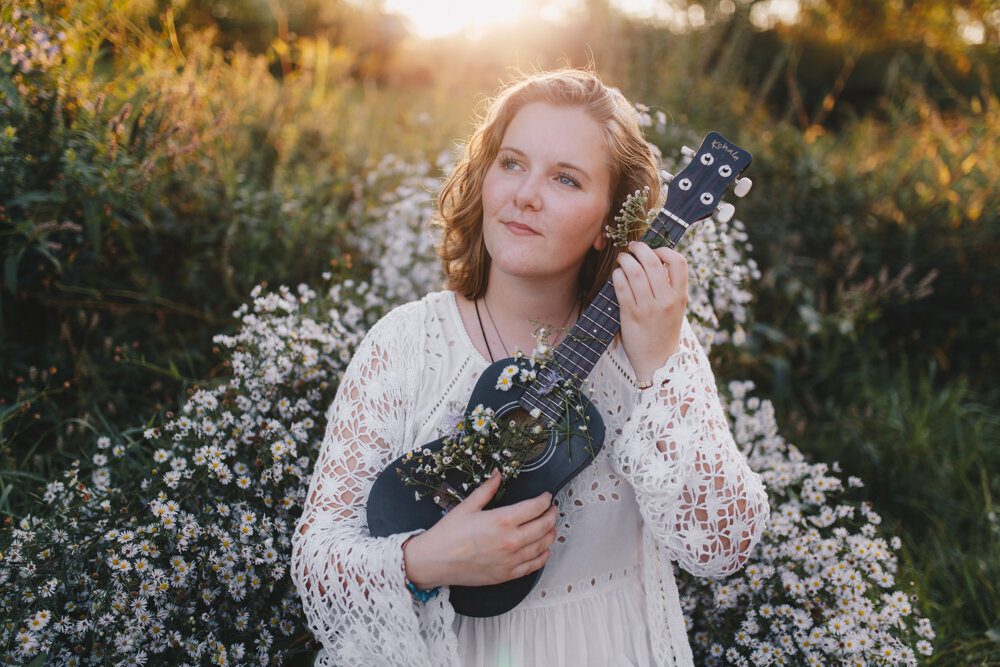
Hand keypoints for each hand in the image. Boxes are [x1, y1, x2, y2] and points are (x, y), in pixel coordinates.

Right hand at [402, 470, 557, 587]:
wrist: (433, 562)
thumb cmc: (447, 535)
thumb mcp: (467, 506)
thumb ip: (487, 489)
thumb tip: (497, 475)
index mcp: (502, 520)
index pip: (535, 508)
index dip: (545, 500)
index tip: (546, 497)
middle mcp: (510, 541)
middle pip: (544, 526)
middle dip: (552, 515)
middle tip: (553, 510)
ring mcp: (510, 560)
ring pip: (542, 546)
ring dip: (551, 535)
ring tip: (552, 527)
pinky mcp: (506, 575)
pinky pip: (533, 566)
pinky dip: (543, 557)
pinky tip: (545, 551)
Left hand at [612, 241, 688, 383]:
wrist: (658, 361)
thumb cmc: (664, 330)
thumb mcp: (676, 308)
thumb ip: (670, 286)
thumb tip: (655, 259)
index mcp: (680, 296)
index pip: (679, 262)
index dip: (665, 250)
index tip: (655, 250)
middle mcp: (666, 300)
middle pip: (653, 262)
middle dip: (640, 249)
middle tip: (632, 247)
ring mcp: (648, 308)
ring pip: (635, 272)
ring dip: (626, 260)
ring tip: (623, 259)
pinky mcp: (631, 315)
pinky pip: (622, 287)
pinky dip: (618, 275)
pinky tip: (617, 274)